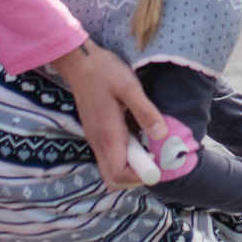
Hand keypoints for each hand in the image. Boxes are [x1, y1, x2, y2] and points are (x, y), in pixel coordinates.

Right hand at [47, 42, 163, 188]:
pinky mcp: (96, 134)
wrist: (79, 62)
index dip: (139, 176)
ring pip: (111, 169)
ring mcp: (95, 140)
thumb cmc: (104, 71)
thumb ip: (145, 111)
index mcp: (108, 135)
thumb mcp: (129, 87)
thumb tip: (162, 134)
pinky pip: (110, 155)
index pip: (118, 175)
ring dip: (131, 164)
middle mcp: (98, 143)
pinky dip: (125, 153)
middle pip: (113, 179)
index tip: (155, 161)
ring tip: (146, 142)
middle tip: (152, 156)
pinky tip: (135, 132)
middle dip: (135, 176)